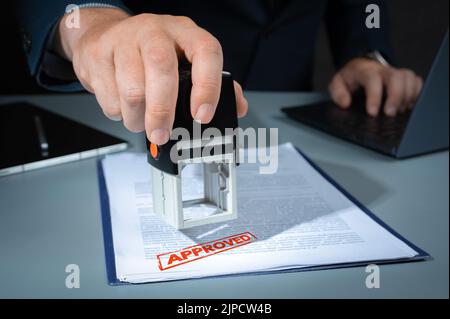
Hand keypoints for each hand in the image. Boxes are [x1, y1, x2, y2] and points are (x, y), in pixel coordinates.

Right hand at [57, 8, 247, 144]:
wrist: (104, 35)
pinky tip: (124, 107)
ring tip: (143, 122)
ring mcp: (124, 40)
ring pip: (132, 90)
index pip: (205, 52)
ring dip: (138, 118)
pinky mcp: (98, 55)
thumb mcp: (186, 58)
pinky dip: (118, 113)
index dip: (207, 86)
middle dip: (163, 111)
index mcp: (185, 32)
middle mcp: (155, 31)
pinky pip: (109, 97)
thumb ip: (214, 82)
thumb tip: (238, 107)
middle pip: (161, 69)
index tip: (202, 115)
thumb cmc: (151, 51)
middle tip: (162, 135)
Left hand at [329, 57, 422, 116]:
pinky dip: (416, 94)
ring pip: (408, 78)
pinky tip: (407, 105)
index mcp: (365, 70)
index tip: (372, 113)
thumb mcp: (337, 83)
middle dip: (396, 97)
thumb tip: (345, 103)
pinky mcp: (404, 79)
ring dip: (407, 96)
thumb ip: (338, 92)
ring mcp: (395, 73)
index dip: (374, 96)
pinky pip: (416, 82)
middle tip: (390, 114)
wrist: (362, 66)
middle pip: (396, 77)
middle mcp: (383, 70)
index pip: (372, 79)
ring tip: (399, 111)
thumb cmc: (351, 78)